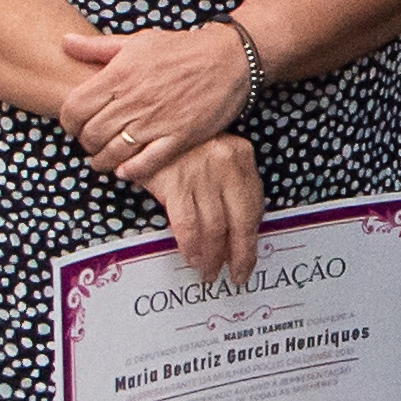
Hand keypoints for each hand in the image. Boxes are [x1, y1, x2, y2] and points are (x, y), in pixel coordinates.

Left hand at [58, 20, 255, 182]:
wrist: (230, 58)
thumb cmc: (182, 48)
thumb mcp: (138, 40)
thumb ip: (98, 47)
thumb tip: (65, 42)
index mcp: (120, 74)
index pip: (75, 108)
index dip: (68, 122)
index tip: (75, 125)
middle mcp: (135, 99)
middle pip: (92, 134)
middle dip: (86, 143)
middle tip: (91, 143)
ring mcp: (157, 120)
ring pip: (115, 152)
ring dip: (104, 161)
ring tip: (104, 160)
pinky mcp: (180, 137)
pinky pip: (147, 163)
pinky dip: (131, 171)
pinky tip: (126, 171)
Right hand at [155, 130, 266, 283]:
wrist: (145, 124)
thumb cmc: (183, 146)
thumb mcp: (217, 155)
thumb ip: (231, 186)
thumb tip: (238, 235)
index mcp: (241, 155)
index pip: (254, 207)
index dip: (251, 240)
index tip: (247, 260)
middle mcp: (224, 163)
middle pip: (238, 221)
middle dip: (238, 255)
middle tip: (235, 276)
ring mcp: (199, 172)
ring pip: (213, 227)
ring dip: (211, 256)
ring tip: (208, 272)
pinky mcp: (173, 181)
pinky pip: (187, 223)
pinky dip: (191, 246)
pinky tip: (192, 258)